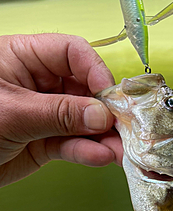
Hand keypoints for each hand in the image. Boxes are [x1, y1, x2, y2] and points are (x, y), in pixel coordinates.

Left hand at [0, 33, 122, 187]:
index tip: (110, 96)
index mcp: (24, 58)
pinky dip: (87, 152)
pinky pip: (72, 144)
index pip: (72, 53)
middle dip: (105, 109)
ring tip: (119, 151)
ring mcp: (43, 114)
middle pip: (84, 88)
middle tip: (124, 128)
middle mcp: (38, 83)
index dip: (95, 71)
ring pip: (82, 121)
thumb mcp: (11, 112)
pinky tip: (99, 158)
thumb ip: (59, 113)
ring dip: (102, 136)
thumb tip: (101, 114)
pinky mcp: (45, 142)